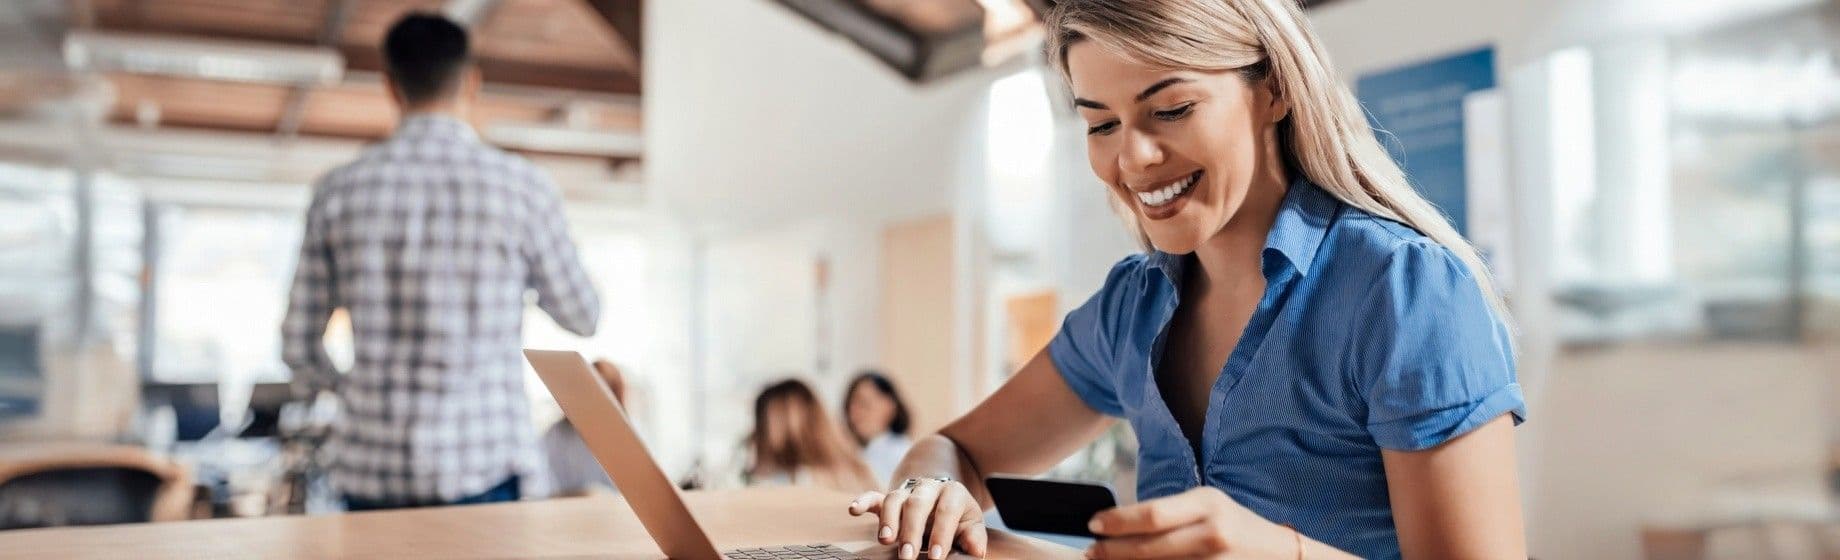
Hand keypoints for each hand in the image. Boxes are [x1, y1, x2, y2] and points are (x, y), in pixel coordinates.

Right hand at [847, 478, 988, 558]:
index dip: (941, 534)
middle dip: (911, 531)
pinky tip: (853, 510)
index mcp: (952, 492)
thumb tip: (976, 551)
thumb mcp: (970, 524)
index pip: (947, 511)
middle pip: (917, 504)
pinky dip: (863, 501)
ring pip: (894, 499)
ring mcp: (906, 491)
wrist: (940, 497)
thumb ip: (973, 536)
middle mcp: (927, 487)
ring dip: (888, 521)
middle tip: (907, 556)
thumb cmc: (956, 517)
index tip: (935, 557)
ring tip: (885, 541)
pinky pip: (873, 496)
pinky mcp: (887, 497)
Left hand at [1085, 487, 1293, 558]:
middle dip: (1112, 552)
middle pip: (1149, 548)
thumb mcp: (1206, 506)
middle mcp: (1212, 532)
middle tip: (1092, 552)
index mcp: (1207, 503)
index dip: (1117, 522)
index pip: (1152, 514)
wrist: (1280, 554)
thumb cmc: (1234, 527)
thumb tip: (1118, 525)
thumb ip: (1169, 514)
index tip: (1093, 526)